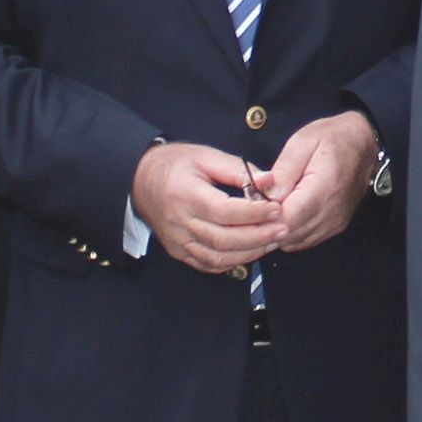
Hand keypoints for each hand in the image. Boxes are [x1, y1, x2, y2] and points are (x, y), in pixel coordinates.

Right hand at [130, 143, 282, 275]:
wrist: (138, 180)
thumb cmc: (174, 165)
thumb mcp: (205, 156)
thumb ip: (238, 169)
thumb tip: (269, 181)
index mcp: (185, 194)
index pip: (224, 211)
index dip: (254, 213)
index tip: (277, 209)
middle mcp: (180, 222)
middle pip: (224, 239)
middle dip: (258, 236)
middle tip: (283, 228)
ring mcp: (178, 241)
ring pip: (218, 257)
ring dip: (250, 253)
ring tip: (272, 241)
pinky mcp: (179, 251)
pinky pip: (208, 265)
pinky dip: (233, 262)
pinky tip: (251, 251)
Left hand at [256, 112, 380, 255]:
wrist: (365, 144)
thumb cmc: (333, 138)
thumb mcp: (302, 142)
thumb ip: (282, 171)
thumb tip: (262, 194)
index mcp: (323, 188)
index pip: (286, 219)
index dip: (263, 216)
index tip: (253, 201)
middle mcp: (331, 212)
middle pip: (288, 234)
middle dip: (266, 224)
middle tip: (256, 203)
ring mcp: (334, 223)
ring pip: (294, 241)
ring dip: (277, 230)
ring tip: (269, 207)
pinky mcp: (335, 227)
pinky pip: (305, 240)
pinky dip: (290, 233)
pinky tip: (283, 214)